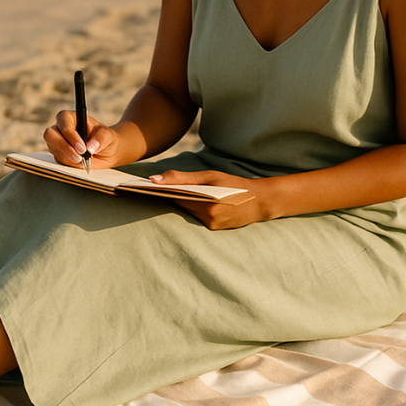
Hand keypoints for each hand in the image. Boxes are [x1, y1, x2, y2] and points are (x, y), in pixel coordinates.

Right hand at [43, 110, 122, 169]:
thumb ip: (100, 139)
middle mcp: (61, 128)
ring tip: (84, 161)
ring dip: (68, 157)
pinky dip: (69, 163)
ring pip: (54, 149)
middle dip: (64, 147)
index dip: (70, 135)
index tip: (82, 147)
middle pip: (50, 134)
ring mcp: (58, 141)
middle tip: (79, 157)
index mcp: (71, 117)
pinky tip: (80, 163)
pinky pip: (58, 160)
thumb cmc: (106, 138)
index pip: (63, 122)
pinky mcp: (58, 154)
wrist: (107, 151)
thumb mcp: (107, 136)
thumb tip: (91, 147)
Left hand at [149, 170, 269, 229]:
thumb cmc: (234, 183)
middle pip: (180, 205)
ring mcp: (211, 226)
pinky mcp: (214, 229)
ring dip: (183, 202)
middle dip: (171, 195)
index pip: (174, 197)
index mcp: (206, 203)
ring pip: (188, 212)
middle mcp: (208, 218)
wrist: (261, 200)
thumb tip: (154, 180)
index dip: (162, 190)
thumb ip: (182, 178)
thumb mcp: (209, 176)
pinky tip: (191, 199)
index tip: (145, 185)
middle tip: (154, 185)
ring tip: (170, 191)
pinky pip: (197, 217)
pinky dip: (194, 208)